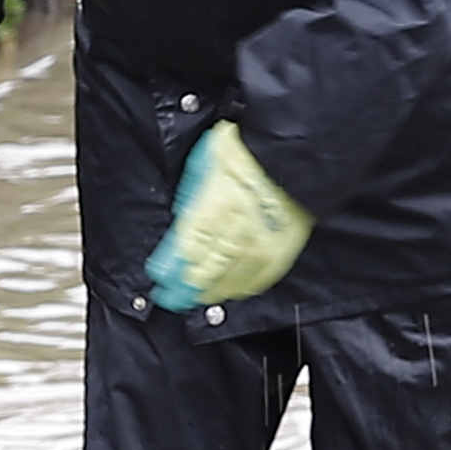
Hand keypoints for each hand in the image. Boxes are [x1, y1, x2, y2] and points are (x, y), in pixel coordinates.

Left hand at [138, 123, 313, 311]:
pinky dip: (242, 288)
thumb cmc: (245, 150)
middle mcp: (238, 230)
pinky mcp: (283, 249)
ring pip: (231, 279)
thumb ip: (192, 198)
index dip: (171, 268)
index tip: (159, 279)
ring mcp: (262, 243)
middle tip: (171, 297)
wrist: (291, 151)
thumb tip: (181, 222)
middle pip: (207, 269)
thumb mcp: (205, 163)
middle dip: (186, 286)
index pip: (187, 248)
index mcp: (215, 207)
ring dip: (211, 291)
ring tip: (196, 298)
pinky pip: (260, 277)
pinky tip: (231, 291)